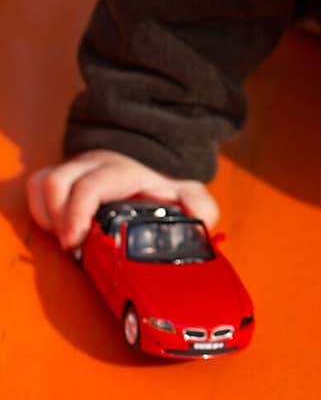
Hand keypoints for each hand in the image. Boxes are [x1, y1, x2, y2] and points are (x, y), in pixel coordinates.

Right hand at [26, 150, 218, 249]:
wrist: (151, 154)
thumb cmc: (163, 180)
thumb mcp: (186, 191)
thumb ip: (200, 207)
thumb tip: (204, 224)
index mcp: (121, 171)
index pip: (89, 186)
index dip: (77, 214)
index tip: (76, 242)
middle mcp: (93, 165)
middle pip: (56, 183)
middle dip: (58, 219)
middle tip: (73, 245)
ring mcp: (75, 168)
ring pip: (42, 183)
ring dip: (47, 215)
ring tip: (67, 237)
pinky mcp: (64, 174)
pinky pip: (38, 185)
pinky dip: (40, 209)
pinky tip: (59, 227)